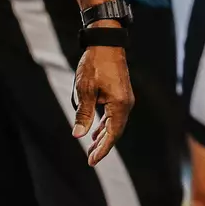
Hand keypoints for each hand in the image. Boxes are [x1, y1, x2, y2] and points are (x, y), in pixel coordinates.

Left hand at [73, 41, 133, 165]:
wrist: (106, 44)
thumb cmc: (95, 65)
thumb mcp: (85, 90)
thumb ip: (83, 114)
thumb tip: (78, 135)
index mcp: (120, 104)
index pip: (113, 133)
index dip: (103, 149)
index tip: (92, 161)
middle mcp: (126, 103)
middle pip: (116, 131)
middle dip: (103, 145)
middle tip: (90, 159)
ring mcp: (125, 99)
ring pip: (115, 124)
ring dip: (104, 136)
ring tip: (92, 148)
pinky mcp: (120, 94)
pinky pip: (114, 115)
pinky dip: (105, 125)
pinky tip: (96, 131)